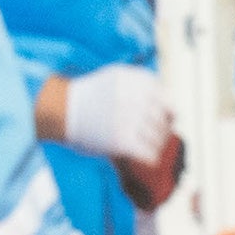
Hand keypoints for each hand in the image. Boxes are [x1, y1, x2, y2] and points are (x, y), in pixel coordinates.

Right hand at [54, 63, 172, 163]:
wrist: (59, 108)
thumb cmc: (91, 96)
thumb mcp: (118, 77)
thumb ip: (146, 87)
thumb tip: (175, 111)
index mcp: (135, 81)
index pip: (170, 103)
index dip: (168, 115)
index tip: (159, 120)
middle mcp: (134, 98)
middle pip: (166, 123)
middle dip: (160, 131)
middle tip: (146, 135)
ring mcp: (128, 119)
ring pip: (161, 140)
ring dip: (152, 145)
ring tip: (138, 142)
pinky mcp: (122, 141)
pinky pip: (151, 155)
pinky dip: (147, 157)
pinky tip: (136, 153)